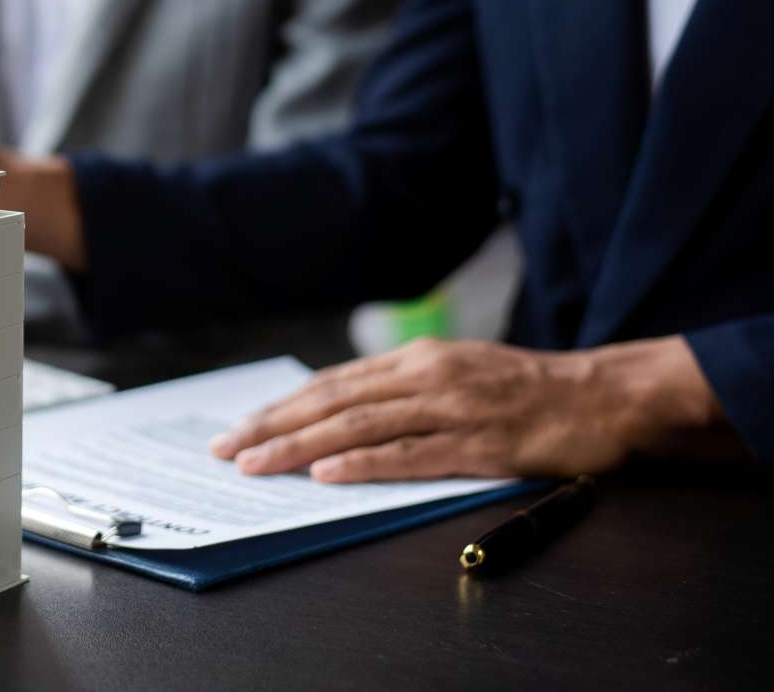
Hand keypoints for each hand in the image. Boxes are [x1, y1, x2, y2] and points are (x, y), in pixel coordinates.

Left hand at [208, 336, 724, 482]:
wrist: (606, 395)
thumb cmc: (529, 391)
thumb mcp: (459, 373)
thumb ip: (406, 389)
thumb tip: (344, 412)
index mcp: (418, 359)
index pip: (333, 384)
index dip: (283, 406)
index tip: (242, 426)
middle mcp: (426, 376)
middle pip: (333, 402)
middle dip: (273, 426)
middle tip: (227, 448)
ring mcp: (452, 409)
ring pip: (359, 427)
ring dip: (300, 446)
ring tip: (258, 463)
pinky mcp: (480, 443)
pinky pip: (410, 455)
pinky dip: (363, 464)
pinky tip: (327, 473)